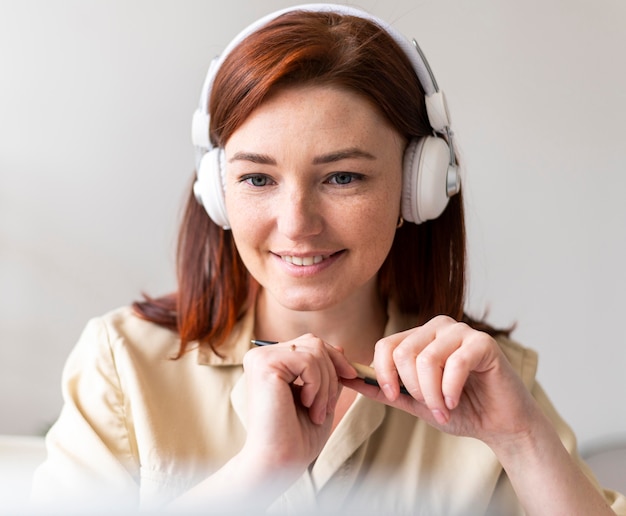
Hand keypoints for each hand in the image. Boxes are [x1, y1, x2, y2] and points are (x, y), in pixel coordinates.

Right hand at [240, 334, 356, 473]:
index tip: (351, 377)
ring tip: (318, 411)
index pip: (310, 343)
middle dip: (332, 373)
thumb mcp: (318, 397)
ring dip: (325, 385)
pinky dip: (317, 386)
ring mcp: (261, 358)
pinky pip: (308, 361)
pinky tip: (308, 405)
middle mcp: (261, 355)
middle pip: (315, 343)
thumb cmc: (296, 436)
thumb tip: (340, 348)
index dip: (335, 359)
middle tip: (329, 406)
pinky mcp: (264, 365)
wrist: (278, 462)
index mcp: (271, 361)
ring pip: (314, 352)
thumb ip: (324, 372)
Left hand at [343, 316, 540, 448]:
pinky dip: (450, 389)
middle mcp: (438, 327)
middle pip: (403, 353)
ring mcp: (461, 331)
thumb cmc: (459, 409)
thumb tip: (345, 378)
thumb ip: (383, 388)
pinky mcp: (484, 342)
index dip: (384, 375)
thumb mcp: (413, 400)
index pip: (385, 346)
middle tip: (430, 407)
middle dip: (413, 389)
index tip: (394, 398)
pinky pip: (455, 363)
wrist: (500, 423)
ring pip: (427, 359)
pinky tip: (455, 402)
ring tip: (444, 409)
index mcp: (419, 336)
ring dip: (432, 394)